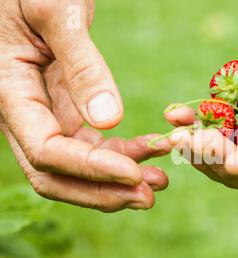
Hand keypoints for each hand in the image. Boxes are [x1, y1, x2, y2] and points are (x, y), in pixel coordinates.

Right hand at [0, 0, 170, 211]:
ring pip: (77, 168)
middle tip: (148, 197)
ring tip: (160, 182)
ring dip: (117, 182)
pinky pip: (93, 146)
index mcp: (10, 93)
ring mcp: (47, 116)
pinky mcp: (68, 112)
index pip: (46, 151)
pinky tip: (151, 153)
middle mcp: (25, 114)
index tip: (135, 174)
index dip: (89, 170)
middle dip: (102, 193)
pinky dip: (123, 156)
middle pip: (56, 175)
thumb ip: (82, 65)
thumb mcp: (58, 14)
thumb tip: (109, 120)